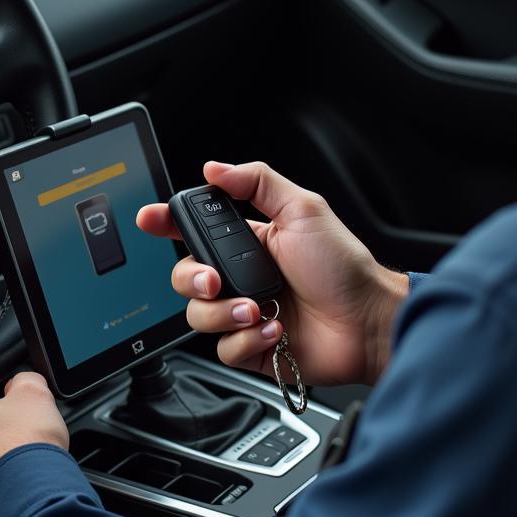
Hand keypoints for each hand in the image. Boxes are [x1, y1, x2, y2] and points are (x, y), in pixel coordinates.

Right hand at [137, 161, 407, 387]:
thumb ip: (258, 182)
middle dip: (193, 279)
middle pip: (186, 277)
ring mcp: (245, 314)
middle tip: (216, 281)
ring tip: (259, 309)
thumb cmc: (343, 266)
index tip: (150, 219)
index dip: (167, 224)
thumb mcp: (303, 209)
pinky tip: (275, 330)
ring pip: (199, 316)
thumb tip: (215, 168)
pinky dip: (247, 340)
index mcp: (248, 242)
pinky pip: (224, 348)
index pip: (195, 231)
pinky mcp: (253, 348)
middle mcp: (241, 278)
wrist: (367, 322)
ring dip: (226, 313)